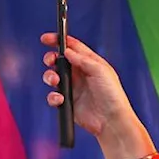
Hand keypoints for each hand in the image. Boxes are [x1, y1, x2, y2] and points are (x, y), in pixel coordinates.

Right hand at [41, 34, 154, 158]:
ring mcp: (73, 87)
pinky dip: (53, 97)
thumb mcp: (100, 70)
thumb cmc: (112, 95)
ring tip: (55, 81)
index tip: (46, 38)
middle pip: (59, 60)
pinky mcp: (67, 102)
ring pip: (53, 76)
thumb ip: (82, 59)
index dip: (59, 40)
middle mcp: (80, 73)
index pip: (72, 47)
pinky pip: (53, 96)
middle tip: (50, 61)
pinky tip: (60, 99)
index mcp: (90, 62)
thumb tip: (67, 51)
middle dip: (50, 58)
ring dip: (49, 76)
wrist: (111, 120)